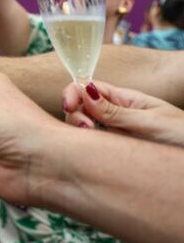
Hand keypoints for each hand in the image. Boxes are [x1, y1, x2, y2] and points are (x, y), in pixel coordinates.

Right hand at [63, 81, 183, 146]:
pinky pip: (91, 147)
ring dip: (76, 133)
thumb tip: (83, 91)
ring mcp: (113, 134)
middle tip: (85, 130)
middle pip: (79, 108)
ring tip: (90, 143)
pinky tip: (88, 154)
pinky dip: (82, 148)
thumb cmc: (183, 138)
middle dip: (73, 115)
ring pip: (81, 129)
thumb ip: (115, 111)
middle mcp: (114, 115)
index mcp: (124, 99)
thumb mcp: (150, 122)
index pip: (87, 87)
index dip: (72, 93)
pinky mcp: (113, 152)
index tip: (69, 106)